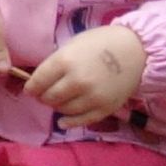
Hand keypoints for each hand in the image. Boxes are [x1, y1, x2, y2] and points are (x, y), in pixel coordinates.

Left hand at [25, 24, 147, 121]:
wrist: (136, 50)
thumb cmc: (100, 43)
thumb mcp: (71, 46)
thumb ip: (56, 63)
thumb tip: (40, 80)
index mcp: (64, 61)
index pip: (38, 82)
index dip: (31, 87)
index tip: (30, 89)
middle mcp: (77, 81)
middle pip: (49, 97)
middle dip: (43, 97)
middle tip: (44, 94)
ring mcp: (92, 97)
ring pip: (64, 110)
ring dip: (57, 107)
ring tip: (57, 101)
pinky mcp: (106, 108)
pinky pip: (83, 120)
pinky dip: (70, 122)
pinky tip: (62, 121)